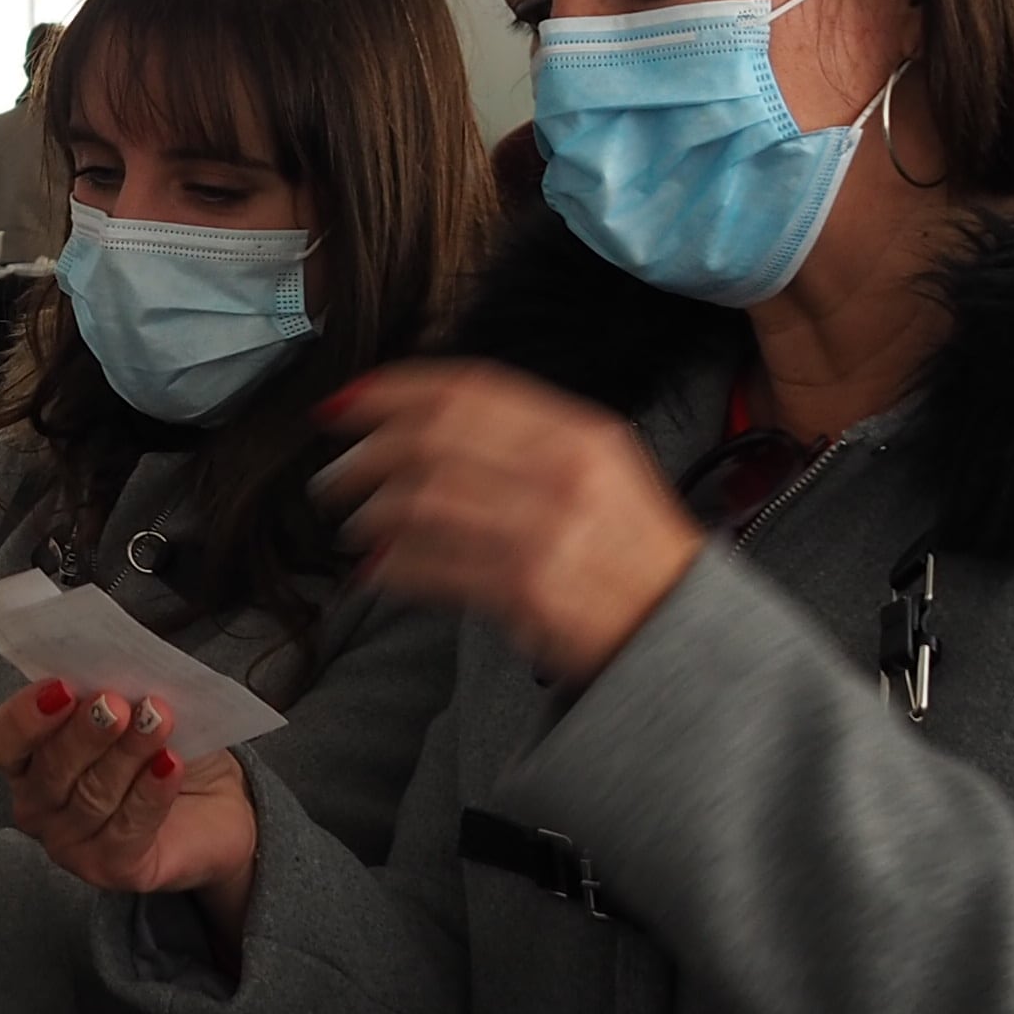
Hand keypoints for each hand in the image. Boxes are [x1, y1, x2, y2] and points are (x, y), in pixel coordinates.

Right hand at [0, 679, 257, 943]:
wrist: (218, 800)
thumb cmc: (163, 744)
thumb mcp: (134, 704)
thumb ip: (110, 688)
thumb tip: (107, 667)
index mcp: (27, 758)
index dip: (24, 716)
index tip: (64, 687)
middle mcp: (38, 806)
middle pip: (49, 772)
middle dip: (84, 734)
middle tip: (117, 703)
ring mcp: (70, 844)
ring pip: (91, 799)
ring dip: (127, 755)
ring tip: (159, 719)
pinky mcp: (112, 870)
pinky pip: (126, 831)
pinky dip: (150, 793)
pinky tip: (171, 764)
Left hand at [318, 360, 701, 684]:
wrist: (678, 623)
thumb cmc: (630, 545)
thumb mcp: (598, 464)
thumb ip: (523, 435)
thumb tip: (423, 420)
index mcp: (578, 431)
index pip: (468, 390)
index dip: (393, 390)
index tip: (346, 401)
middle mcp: (561, 471)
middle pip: (433, 440)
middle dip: (366, 454)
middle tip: (334, 474)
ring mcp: (544, 529)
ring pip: (423, 502)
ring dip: (371, 514)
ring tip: (356, 526)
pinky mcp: (527, 588)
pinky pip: (434, 567)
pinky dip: (393, 566)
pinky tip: (376, 570)